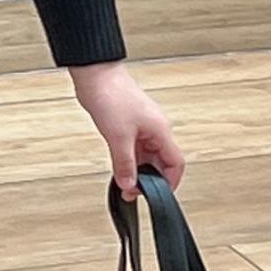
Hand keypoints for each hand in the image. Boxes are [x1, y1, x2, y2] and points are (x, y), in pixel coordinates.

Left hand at [68, 60, 184, 200]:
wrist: (95, 75)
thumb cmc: (111, 95)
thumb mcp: (118, 137)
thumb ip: (125, 165)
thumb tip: (129, 185)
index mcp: (161, 130)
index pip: (175, 163)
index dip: (170, 182)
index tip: (157, 195)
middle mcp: (155, 129)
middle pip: (161, 162)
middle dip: (149, 179)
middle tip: (133, 191)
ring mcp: (141, 126)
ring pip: (146, 156)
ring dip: (137, 170)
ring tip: (124, 182)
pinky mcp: (128, 124)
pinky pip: (134, 148)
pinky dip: (129, 160)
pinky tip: (119, 167)